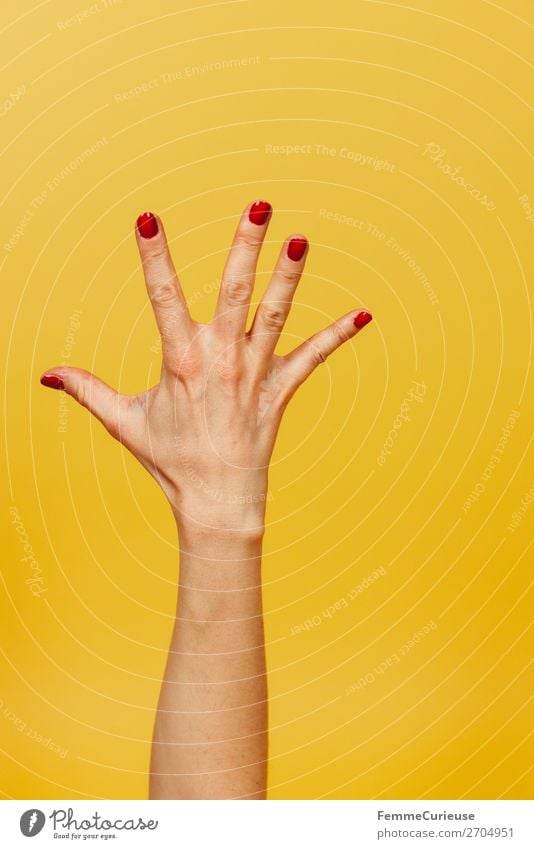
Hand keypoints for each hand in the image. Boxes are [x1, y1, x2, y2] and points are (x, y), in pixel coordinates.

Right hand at [40, 200, 372, 536]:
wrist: (217, 503)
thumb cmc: (171, 461)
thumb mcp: (124, 423)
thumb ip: (87, 390)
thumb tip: (46, 374)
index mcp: (180, 361)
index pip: (161, 296)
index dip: (153, 255)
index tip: (146, 217)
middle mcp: (221, 360)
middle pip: (234, 293)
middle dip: (246, 247)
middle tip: (259, 206)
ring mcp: (255, 374)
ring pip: (276, 316)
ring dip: (290, 277)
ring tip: (303, 240)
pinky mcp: (281, 390)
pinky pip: (312, 358)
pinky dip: (336, 336)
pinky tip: (363, 315)